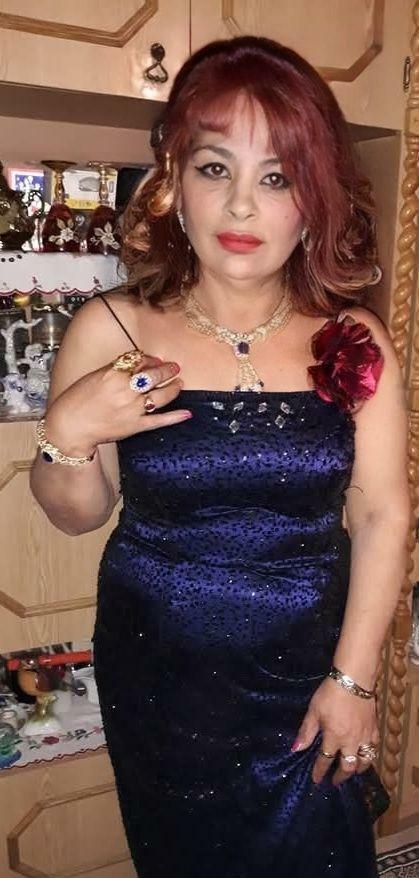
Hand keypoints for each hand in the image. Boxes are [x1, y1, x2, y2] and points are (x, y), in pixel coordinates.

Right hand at [44, 353, 191, 455]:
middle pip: (154, 375)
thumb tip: (135, 363)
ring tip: (180, 383)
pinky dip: (175, 417)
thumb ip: (115, 369)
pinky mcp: (136, 426)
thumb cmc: (77, 400)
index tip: (154, 360)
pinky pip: (159, 421)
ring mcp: (133, 409)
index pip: (140, 361)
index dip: (150, 359)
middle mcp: (127, 390)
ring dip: (174, 388)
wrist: (70, 427)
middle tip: (174, 367)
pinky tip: (187, 413)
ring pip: (162, 395)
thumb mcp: (94, 376)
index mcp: (115, 374)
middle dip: (167, 369)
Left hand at [291, 676, 379, 785]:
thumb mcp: (314, 711)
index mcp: (334, 738)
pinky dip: (370, 754)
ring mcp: (364, 736)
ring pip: (364, 761)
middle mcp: (350, 741)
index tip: (316, 780)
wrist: (354, 680)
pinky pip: (374, 747)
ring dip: (358, 769)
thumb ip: (306, 731)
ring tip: (353, 771)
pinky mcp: (374, 728)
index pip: (325, 760)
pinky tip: (367, 754)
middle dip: (341, 776)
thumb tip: (296, 749)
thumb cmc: (330, 694)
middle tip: (335, 781)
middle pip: (347, 766)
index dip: (319, 771)